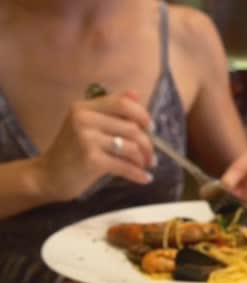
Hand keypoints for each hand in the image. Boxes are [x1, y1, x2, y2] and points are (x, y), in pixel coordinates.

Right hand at [35, 91, 154, 200]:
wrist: (48, 176)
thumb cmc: (72, 151)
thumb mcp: (88, 125)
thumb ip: (112, 110)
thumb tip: (136, 93)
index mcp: (84, 107)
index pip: (123, 103)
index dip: (142, 115)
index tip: (151, 128)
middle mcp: (84, 119)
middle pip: (132, 128)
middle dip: (147, 144)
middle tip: (151, 156)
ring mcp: (86, 139)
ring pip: (131, 147)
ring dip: (144, 159)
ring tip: (146, 166)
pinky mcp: (91, 160)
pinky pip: (124, 166)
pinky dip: (138, 174)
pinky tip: (145, 179)